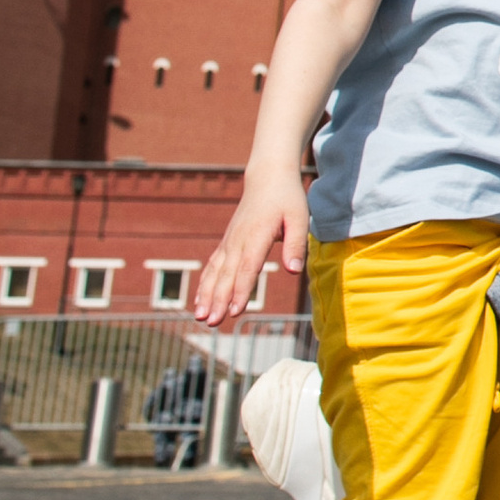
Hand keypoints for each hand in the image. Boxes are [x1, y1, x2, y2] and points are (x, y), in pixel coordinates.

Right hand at [193, 171, 305, 326]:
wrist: (268, 178)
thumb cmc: (287, 198)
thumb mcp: (299, 218)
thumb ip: (296, 245)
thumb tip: (294, 270)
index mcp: (256, 236)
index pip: (247, 268)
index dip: (241, 291)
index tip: (235, 311)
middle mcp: (238, 240)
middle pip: (227, 275)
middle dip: (218, 300)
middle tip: (212, 322)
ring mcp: (229, 242)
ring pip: (215, 273)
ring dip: (207, 296)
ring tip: (201, 317)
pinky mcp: (227, 243)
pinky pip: (213, 266)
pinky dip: (205, 284)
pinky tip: (199, 302)